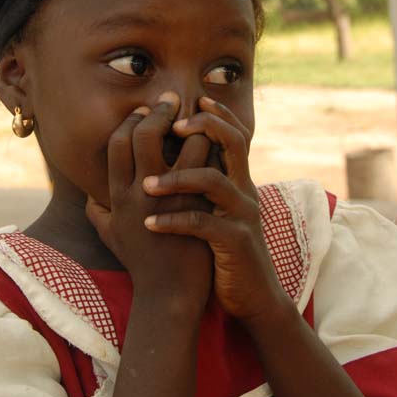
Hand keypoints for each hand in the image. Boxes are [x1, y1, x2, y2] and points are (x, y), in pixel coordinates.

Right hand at [86, 92, 213, 314]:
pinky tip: (220, 140)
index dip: (130, 121)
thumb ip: (98, 212)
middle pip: (143, 136)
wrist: (168, 297)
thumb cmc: (141, 266)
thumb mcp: (111, 237)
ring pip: (181, 145)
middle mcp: (139, 194)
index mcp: (117, 197)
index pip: (117, 144)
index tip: (144, 109)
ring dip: (191, 125)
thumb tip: (91, 195)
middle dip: (158, 111)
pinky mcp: (197, 208)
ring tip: (199, 115)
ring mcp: (170, 200)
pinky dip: (214, 150)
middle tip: (171, 98)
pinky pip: (209, 167)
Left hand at [142, 96, 287, 325]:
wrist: (252, 297)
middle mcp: (244, 191)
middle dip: (204, 126)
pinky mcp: (236, 242)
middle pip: (233, 142)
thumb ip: (194, 192)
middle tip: (172, 125)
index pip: (233, 135)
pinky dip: (174, 221)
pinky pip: (204, 223)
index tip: (190, 99)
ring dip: (177, 178)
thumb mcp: (212, 215)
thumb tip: (151, 171)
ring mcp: (242, 215)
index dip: (216, 114)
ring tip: (144, 185)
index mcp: (236, 181)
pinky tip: (149, 225)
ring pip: (214, 180)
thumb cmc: (222, 253)